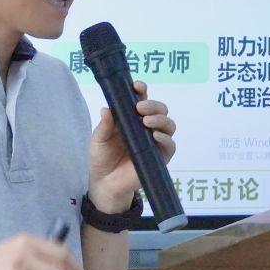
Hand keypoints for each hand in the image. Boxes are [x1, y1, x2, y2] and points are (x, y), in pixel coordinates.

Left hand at [88, 79, 175, 211]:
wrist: (104, 183)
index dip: (142, 91)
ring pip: (169, 125)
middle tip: (140, 108)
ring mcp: (155, 142)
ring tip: (147, 122)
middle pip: (160, 110)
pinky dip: (165, 139)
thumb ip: (104, 125)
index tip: (137, 86)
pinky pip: (170, 146)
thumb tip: (107, 108)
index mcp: (131, 118)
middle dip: (153, 105)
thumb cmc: (101, 158)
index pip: (142, 100)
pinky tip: (156, 136)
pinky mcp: (160, 157)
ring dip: (161, 120)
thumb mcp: (98, 139)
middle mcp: (146, 127)